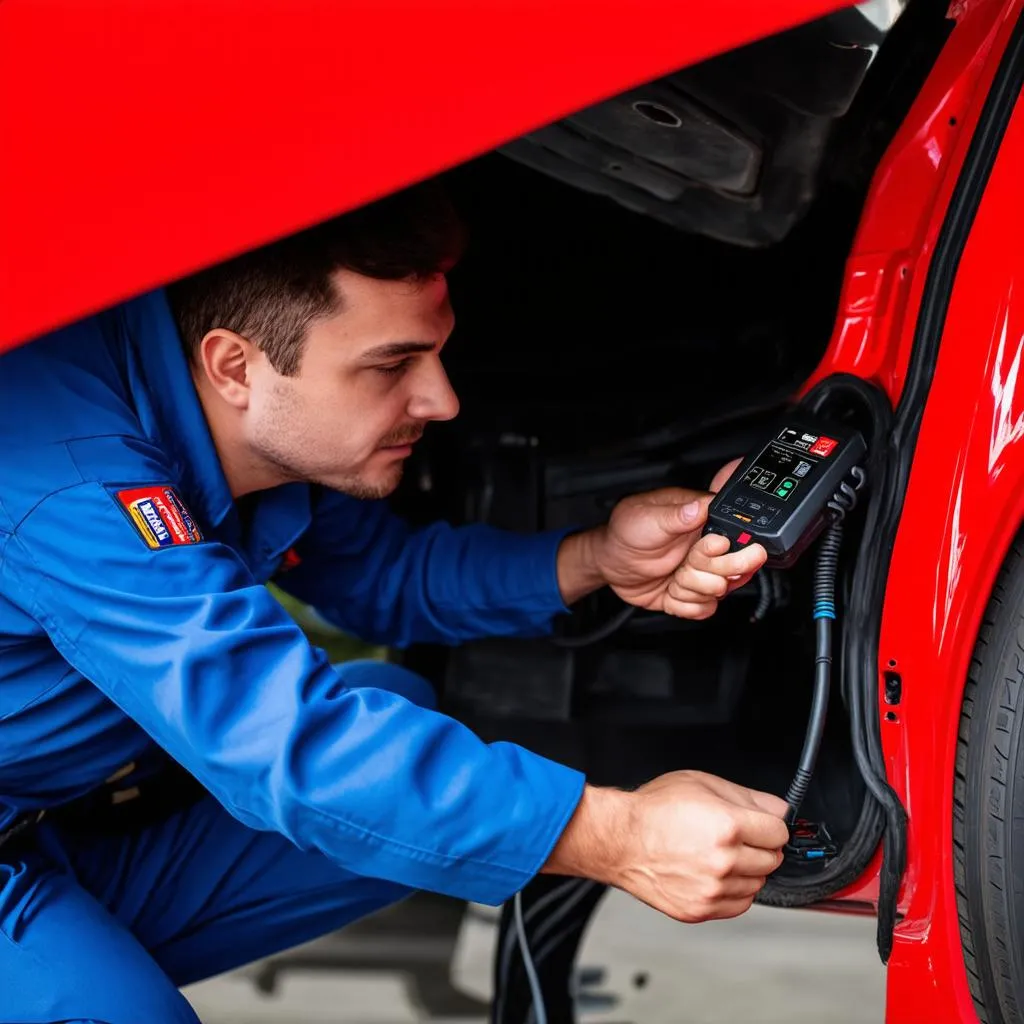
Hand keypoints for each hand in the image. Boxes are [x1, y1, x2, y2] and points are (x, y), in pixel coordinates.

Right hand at [542, 772, 788, 923]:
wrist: (619, 840)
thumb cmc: (653, 810)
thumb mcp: (701, 783)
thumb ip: (747, 796)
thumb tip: (780, 810)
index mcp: (727, 826)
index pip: (779, 832)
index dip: (769, 824)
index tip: (760, 824)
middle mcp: (724, 861)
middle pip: (772, 859)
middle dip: (759, 846)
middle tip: (735, 836)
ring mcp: (713, 889)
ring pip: (758, 883)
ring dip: (747, 869)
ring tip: (718, 853)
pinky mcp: (701, 909)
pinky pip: (739, 904)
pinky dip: (733, 890)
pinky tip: (713, 872)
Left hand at [578, 459, 764, 616]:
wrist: (610, 562)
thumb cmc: (626, 532)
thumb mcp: (647, 517)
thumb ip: (676, 515)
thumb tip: (699, 506)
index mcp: (702, 521)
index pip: (736, 534)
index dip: (722, 547)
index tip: (706, 549)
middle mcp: (707, 547)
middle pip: (736, 567)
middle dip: (710, 572)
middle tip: (687, 567)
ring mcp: (702, 572)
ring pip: (719, 591)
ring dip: (692, 589)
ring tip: (674, 578)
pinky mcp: (692, 594)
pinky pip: (705, 609)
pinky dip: (685, 606)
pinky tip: (671, 592)